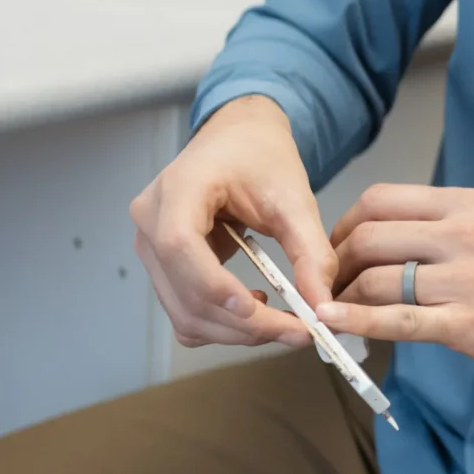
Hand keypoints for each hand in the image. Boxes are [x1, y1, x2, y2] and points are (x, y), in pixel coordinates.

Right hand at [130, 96, 334, 348]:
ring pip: (184, 314)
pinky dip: (221, 326)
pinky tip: (253, 309)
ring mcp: (150, 248)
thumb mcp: (294, 198)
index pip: (180, 246)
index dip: (215, 285)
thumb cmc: (261, 159)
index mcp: (177, 189)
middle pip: (184, 293)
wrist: (239, 141)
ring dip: (235, 332)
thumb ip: (311, 252)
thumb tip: (323, 308)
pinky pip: (184, 313)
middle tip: (298, 332)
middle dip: (243, 323)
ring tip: (282, 323)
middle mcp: (151, 222)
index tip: (261, 311)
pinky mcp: (162, 268)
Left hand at [318, 184, 473, 386]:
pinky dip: (358, 321)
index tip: (334, 248)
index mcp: (467, 206)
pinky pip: (399, 320)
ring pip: (376, 279)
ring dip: (340, 297)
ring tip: (329, 312)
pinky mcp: (467, 324)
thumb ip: (442, 230)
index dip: (343, 224)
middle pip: (369, 237)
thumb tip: (383, 240)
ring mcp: (466, 280)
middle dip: (333, 262)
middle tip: (324, 284)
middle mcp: (464, 235)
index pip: (381, 200)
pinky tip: (334, 325)